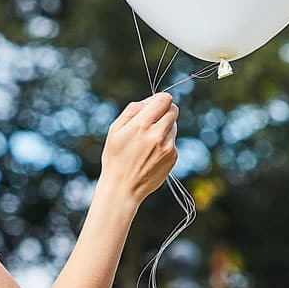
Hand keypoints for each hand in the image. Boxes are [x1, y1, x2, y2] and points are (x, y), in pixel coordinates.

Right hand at [99, 92, 178, 206]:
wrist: (123, 188)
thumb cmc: (115, 157)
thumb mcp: (115, 129)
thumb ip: (133, 110)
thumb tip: (149, 101)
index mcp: (142, 125)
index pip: (165, 100)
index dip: (160, 99)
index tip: (154, 104)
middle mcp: (158, 135)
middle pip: (173, 110)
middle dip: (164, 111)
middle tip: (152, 120)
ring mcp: (168, 147)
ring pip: (173, 126)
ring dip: (164, 127)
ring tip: (148, 140)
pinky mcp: (173, 158)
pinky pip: (172, 141)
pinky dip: (165, 142)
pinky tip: (151, 153)